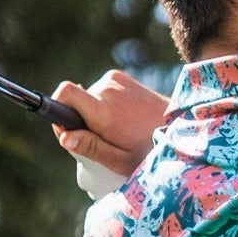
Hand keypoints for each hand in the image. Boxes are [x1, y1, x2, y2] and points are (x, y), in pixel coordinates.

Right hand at [51, 69, 169, 181]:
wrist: (182, 129)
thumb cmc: (150, 151)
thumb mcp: (119, 159)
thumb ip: (90, 147)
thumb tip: (64, 136)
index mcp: (104, 110)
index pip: (65, 93)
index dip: (56, 109)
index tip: (66, 129)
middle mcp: (108, 88)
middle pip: (76, 101)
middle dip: (80, 121)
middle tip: (104, 141)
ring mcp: (117, 80)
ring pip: (89, 97)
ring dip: (95, 114)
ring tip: (119, 132)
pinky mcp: (122, 77)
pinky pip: (101, 91)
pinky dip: (105, 106)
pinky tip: (124, 120)